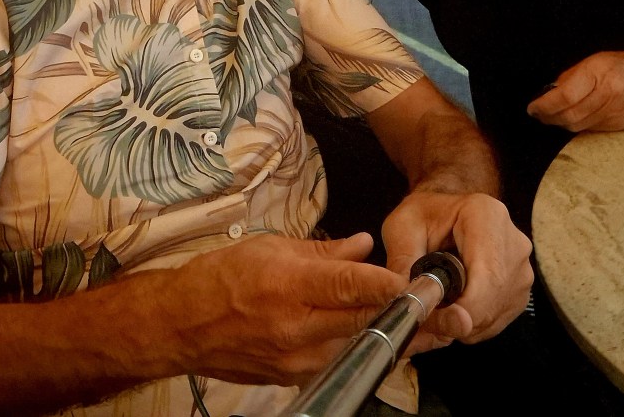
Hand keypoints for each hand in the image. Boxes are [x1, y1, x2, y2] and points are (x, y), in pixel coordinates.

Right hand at [167, 232, 408, 385]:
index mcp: (288, 285)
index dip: (387, 285)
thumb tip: (364, 246)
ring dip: (389, 334)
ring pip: (357, 346)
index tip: (418, 280)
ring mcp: (295, 360)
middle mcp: (295, 327)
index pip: (349, 286)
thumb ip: (324, 250)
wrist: (181, 325)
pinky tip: (379, 334)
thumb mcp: (272, 246)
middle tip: (442, 306)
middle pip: (363, 322)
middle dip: (404, 316)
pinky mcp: (294, 378)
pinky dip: (361, 346)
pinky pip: (339, 359)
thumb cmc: (222, 276)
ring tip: (425, 321)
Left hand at [379, 191, 532, 352]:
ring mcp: (521, 267)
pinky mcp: (520, 288)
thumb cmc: (425, 215)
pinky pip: (498, 319)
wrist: (446, 212)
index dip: (464, 306)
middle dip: (457, 318)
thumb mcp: (402, 227)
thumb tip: (407, 301)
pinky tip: (454, 307)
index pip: (487, 274)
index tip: (437, 319)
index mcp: (487, 216)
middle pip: (492, 299)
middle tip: (427, 319)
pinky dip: (473, 324)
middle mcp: (513, 241)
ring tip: (438, 306)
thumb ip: (402, 262)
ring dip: (463, 323)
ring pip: (495, 314)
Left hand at [526, 36, 623, 131]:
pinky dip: (577, 126)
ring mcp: (616, 113)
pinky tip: (570, 119)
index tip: (532, 107)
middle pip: (569, 115)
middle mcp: (608, 95)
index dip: (544, 105)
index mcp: (600, 73)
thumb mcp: (599, 59)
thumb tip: (552, 91)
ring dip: (560, 123)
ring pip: (578, 126)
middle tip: (537, 114)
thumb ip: (574, 75)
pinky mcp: (621, 126)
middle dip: (548, 117)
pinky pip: (591, 129)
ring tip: (549, 117)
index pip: (564, 96)